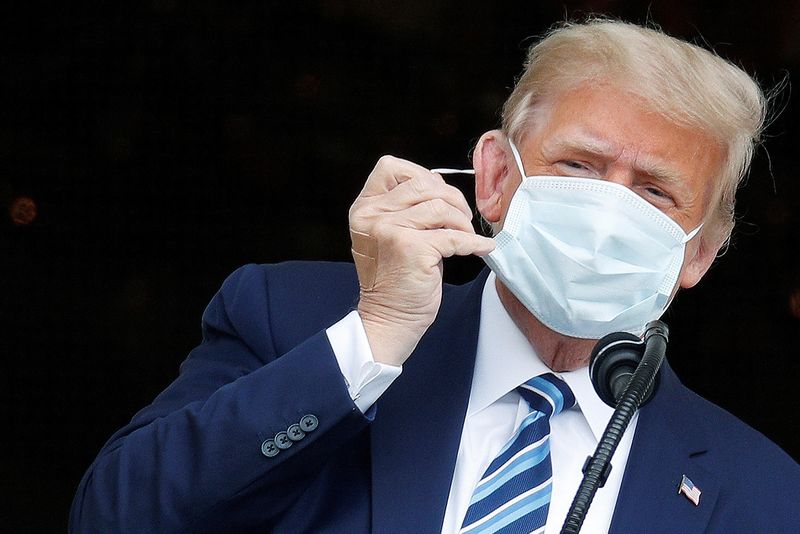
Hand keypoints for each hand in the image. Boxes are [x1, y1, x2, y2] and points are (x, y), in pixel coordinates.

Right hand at [348, 156, 494, 365]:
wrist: (390, 319)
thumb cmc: (398, 278)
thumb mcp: (391, 233)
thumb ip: (407, 207)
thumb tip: (443, 188)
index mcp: (365, 207)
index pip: (390, 166)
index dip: (421, 175)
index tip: (439, 195)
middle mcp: (372, 214)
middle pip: (423, 183)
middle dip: (451, 198)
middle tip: (462, 220)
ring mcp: (389, 229)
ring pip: (440, 206)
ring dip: (462, 221)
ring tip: (466, 236)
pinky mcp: (410, 247)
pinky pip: (453, 235)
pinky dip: (473, 241)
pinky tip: (481, 248)